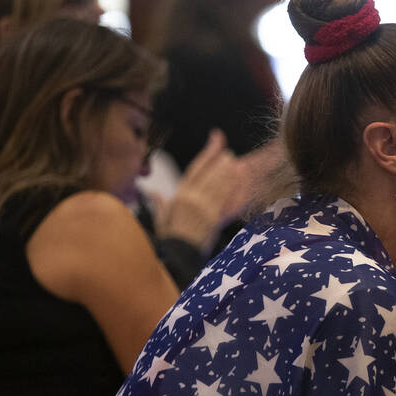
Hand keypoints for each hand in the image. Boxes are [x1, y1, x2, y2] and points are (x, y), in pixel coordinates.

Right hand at [156, 130, 245, 252]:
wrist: (177, 258)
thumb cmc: (169, 240)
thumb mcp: (161, 220)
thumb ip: (160, 204)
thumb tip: (154, 193)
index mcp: (180, 195)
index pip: (196, 167)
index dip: (208, 152)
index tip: (217, 137)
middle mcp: (192, 198)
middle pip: (211, 174)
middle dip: (221, 162)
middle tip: (230, 155)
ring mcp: (204, 208)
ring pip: (220, 184)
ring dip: (229, 173)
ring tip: (236, 164)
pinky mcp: (214, 219)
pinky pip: (227, 200)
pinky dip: (234, 188)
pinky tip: (240, 181)